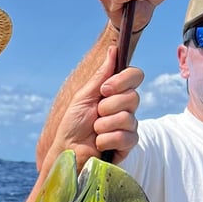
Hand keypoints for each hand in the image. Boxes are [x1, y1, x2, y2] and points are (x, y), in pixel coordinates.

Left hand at [45, 46, 141, 171]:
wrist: (67, 152)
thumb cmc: (72, 125)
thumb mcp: (84, 96)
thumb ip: (101, 75)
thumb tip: (113, 49)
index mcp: (116, 93)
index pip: (135, 76)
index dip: (122, 80)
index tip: (104, 90)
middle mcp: (126, 107)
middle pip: (133, 97)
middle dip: (108, 107)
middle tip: (95, 115)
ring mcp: (129, 126)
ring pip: (128, 118)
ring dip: (103, 126)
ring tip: (94, 132)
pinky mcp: (127, 145)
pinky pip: (126, 137)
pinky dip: (106, 140)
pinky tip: (98, 144)